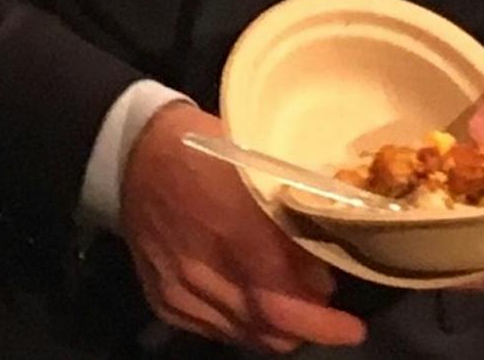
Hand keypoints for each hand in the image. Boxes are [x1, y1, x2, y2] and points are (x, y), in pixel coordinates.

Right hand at [120, 102, 366, 351]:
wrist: (131, 153)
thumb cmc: (202, 149)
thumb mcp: (256, 167)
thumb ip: (289, 220)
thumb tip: (320, 271)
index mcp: (232, 230)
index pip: (284, 304)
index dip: (324, 324)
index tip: (353, 326)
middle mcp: (202, 271)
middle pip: (268, 329)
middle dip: (306, 329)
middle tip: (327, 312)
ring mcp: (179, 290)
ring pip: (244, 334)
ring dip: (275, 327)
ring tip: (290, 302)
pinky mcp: (162, 300)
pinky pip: (215, 330)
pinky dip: (241, 322)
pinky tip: (249, 297)